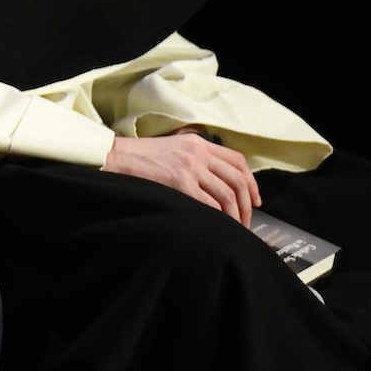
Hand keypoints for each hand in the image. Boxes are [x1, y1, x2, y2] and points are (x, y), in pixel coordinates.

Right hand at [103, 132, 259, 225]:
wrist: (115, 157)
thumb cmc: (140, 157)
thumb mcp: (173, 148)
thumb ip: (195, 158)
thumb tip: (216, 182)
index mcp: (198, 143)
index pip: (238, 161)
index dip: (252, 183)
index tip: (255, 200)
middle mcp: (198, 153)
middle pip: (238, 180)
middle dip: (247, 205)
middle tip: (246, 221)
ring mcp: (190, 167)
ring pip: (228, 194)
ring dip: (236, 215)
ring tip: (234, 228)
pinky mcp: (180, 182)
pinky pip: (210, 204)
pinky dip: (219, 217)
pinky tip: (218, 225)